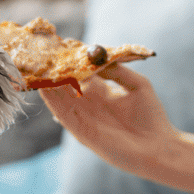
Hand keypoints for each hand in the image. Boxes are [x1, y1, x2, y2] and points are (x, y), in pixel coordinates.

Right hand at [39, 63, 193, 193]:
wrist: (158, 148)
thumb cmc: (151, 117)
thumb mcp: (137, 85)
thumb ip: (117, 70)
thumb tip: (97, 55)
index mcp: (101, 93)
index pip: (80, 74)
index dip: (71, 62)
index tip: (60, 46)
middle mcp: (89, 105)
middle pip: (65, 85)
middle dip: (53, 71)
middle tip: (40, 54)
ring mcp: (84, 118)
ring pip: (60, 98)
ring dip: (48, 84)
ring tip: (36, 67)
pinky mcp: (82, 132)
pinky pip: (63, 114)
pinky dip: (53, 101)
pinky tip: (44, 87)